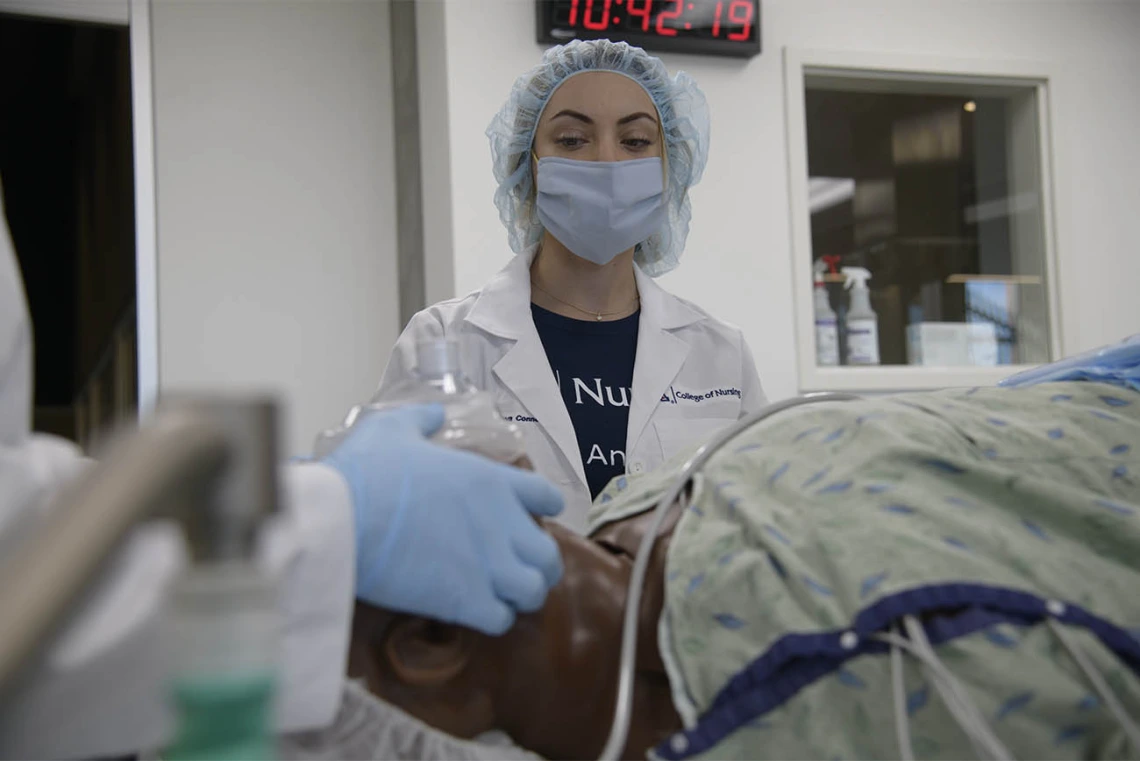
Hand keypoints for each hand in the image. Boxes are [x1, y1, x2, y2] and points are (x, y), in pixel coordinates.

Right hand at [323, 404, 563, 634]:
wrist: (343, 518)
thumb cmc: (369, 471)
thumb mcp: (394, 429)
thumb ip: (422, 419)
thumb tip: (434, 413)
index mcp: (492, 480)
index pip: (547, 497)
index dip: (544, 509)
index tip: (533, 517)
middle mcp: (502, 523)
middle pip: (549, 555)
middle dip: (539, 564)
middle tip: (518, 567)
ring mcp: (488, 565)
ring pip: (534, 592)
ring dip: (520, 595)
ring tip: (501, 594)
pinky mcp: (466, 600)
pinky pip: (502, 620)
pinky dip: (493, 618)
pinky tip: (475, 611)